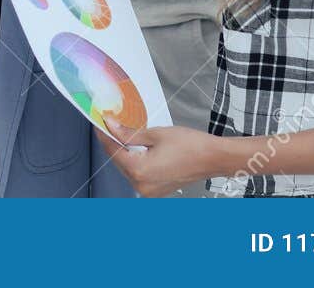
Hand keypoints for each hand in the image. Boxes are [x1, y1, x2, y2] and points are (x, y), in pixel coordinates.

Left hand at [102, 120, 227, 197]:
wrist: (214, 158)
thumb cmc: (190, 145)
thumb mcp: (155, 134)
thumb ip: (129, 133)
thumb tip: (111, 126)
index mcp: (140, 171)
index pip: (113, 151)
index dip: (104, 135)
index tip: (100, 122)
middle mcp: (142, 185)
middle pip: (119, 161)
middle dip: (114, 143)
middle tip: (110, 125)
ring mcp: (150, 191)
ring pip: (128, 169)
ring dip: (124, 153)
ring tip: (122, 134)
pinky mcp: (157, 191)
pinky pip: (139, 175)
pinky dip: (135, 162)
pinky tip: (135, 149)